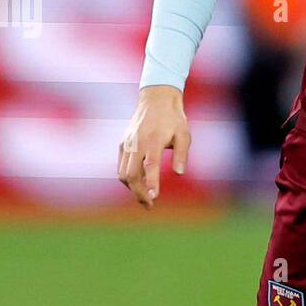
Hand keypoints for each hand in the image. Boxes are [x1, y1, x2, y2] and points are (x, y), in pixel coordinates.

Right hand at [117, 86, 189, 209]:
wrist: (155, 100)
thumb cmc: (173, 119)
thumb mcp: (184, 134)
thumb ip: (181, 154)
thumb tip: (179, 173)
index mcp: (153, 140)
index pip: (150, 166)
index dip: (151, 183)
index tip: (154, 197)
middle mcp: (136, 143)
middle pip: (131, 174)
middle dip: (139, 192)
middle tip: (150, 205)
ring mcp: (127, 144)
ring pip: (123, 173)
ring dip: (132, 188)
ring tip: (146, 198)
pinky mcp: (122, 144)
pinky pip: (121, 166)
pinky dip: (128, 178)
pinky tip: (138, 185)